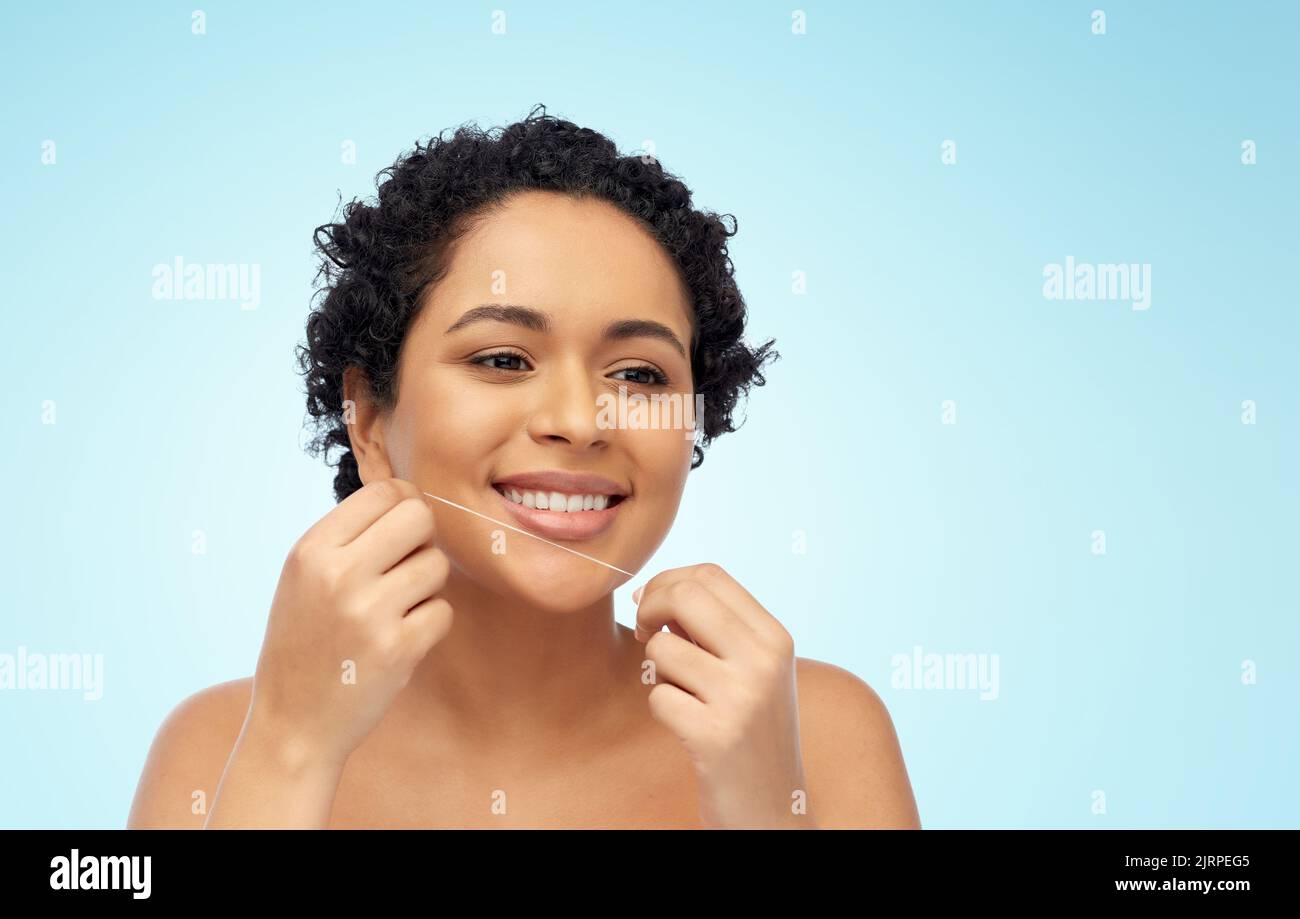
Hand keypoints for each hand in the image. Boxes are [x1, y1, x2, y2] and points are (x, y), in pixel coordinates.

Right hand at [249, 477, 453, 767]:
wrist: (293, 723)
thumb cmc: (305, 642)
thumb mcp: (303, 578)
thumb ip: (347, 537)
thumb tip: (407, 496)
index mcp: (311, 551)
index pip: (384, 492)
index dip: (404, 507)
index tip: (400, 532)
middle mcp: (338, 575)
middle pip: (419, 517)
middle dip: (421, 541)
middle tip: (404, 568)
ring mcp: (370, 612)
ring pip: (436, 565)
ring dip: (425, 587)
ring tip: (394, 610)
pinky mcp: (398, 648)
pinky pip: (443, 611)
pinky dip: (429, 625)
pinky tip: (399, 640)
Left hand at [633, 563, 815, 828]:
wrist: (772, 808)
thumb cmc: (751, 731)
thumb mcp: (752, 671)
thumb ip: (713, 629)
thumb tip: (651, 592)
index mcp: (775, 637)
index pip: (709, 575)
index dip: (668, 581)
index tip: (653, 605)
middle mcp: (764, 661)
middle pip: (684, 595)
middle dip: (649, 608)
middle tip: (646, 632)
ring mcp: (742, 698)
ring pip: (661, 650)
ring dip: (657, 671)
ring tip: (683, 694)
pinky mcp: (715, 736)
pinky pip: (658, 697)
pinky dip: (663, 709)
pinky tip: (688, 726)